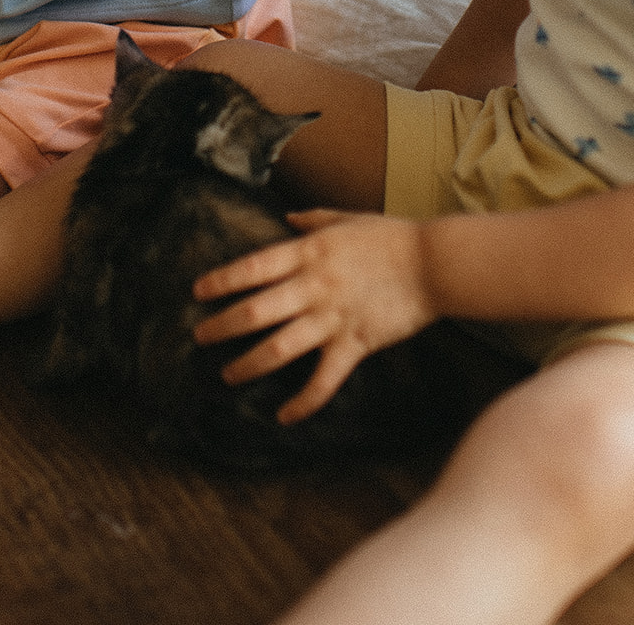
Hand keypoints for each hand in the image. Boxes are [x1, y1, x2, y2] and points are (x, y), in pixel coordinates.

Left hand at [193, 210, 433, 422]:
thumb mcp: (347, 219)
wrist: (435, 263)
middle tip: (200, 337)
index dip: (222, 280)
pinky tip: (285, 416)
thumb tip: (287, 218)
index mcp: (309, 252)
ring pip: (281, 347)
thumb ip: (313, 220)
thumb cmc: (392, 237)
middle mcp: (314, 285)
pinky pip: (324, 380)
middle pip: (257, 310)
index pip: (254, 267)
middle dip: (224, 326)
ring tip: (229, 374)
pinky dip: (304, 402)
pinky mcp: (356, 343)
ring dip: (250, 364)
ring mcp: (334, 317)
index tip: (198, 291)